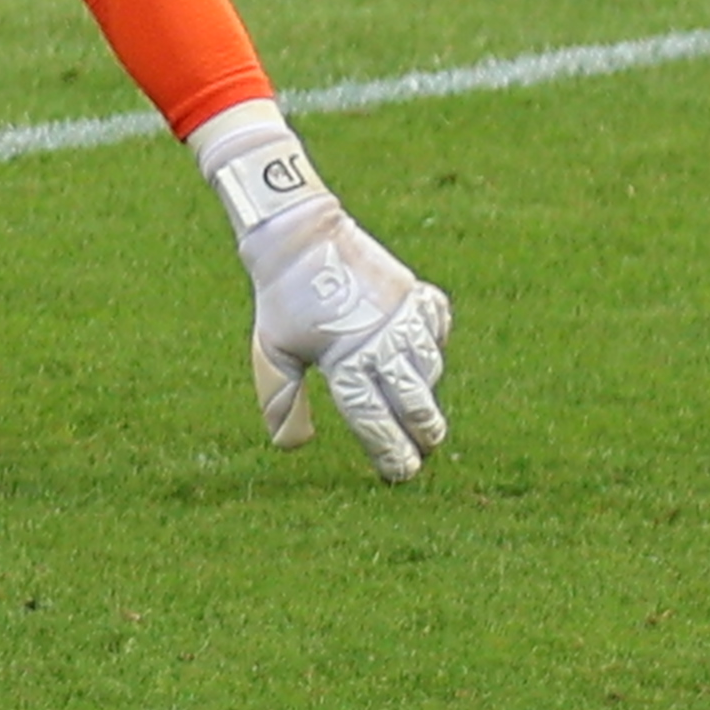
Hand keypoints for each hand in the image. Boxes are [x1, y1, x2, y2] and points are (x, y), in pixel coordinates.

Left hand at [240, 203, 453, 479]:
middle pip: (414, 403)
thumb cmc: (281, 298)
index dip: (389, 452)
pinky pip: (438, 328)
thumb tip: (292, 445)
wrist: (300, 235)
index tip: (401, 474)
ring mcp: (405, 316)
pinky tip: (425, 357)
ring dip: (427, 393)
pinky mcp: (417, 293)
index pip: (374, 420)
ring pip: (430, 369)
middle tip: (423, 450)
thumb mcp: (271, 350)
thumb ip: (281, 400)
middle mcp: (381, 341)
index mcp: (344, 360)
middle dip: (422, 433)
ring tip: (421, 413)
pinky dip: (434, 344)